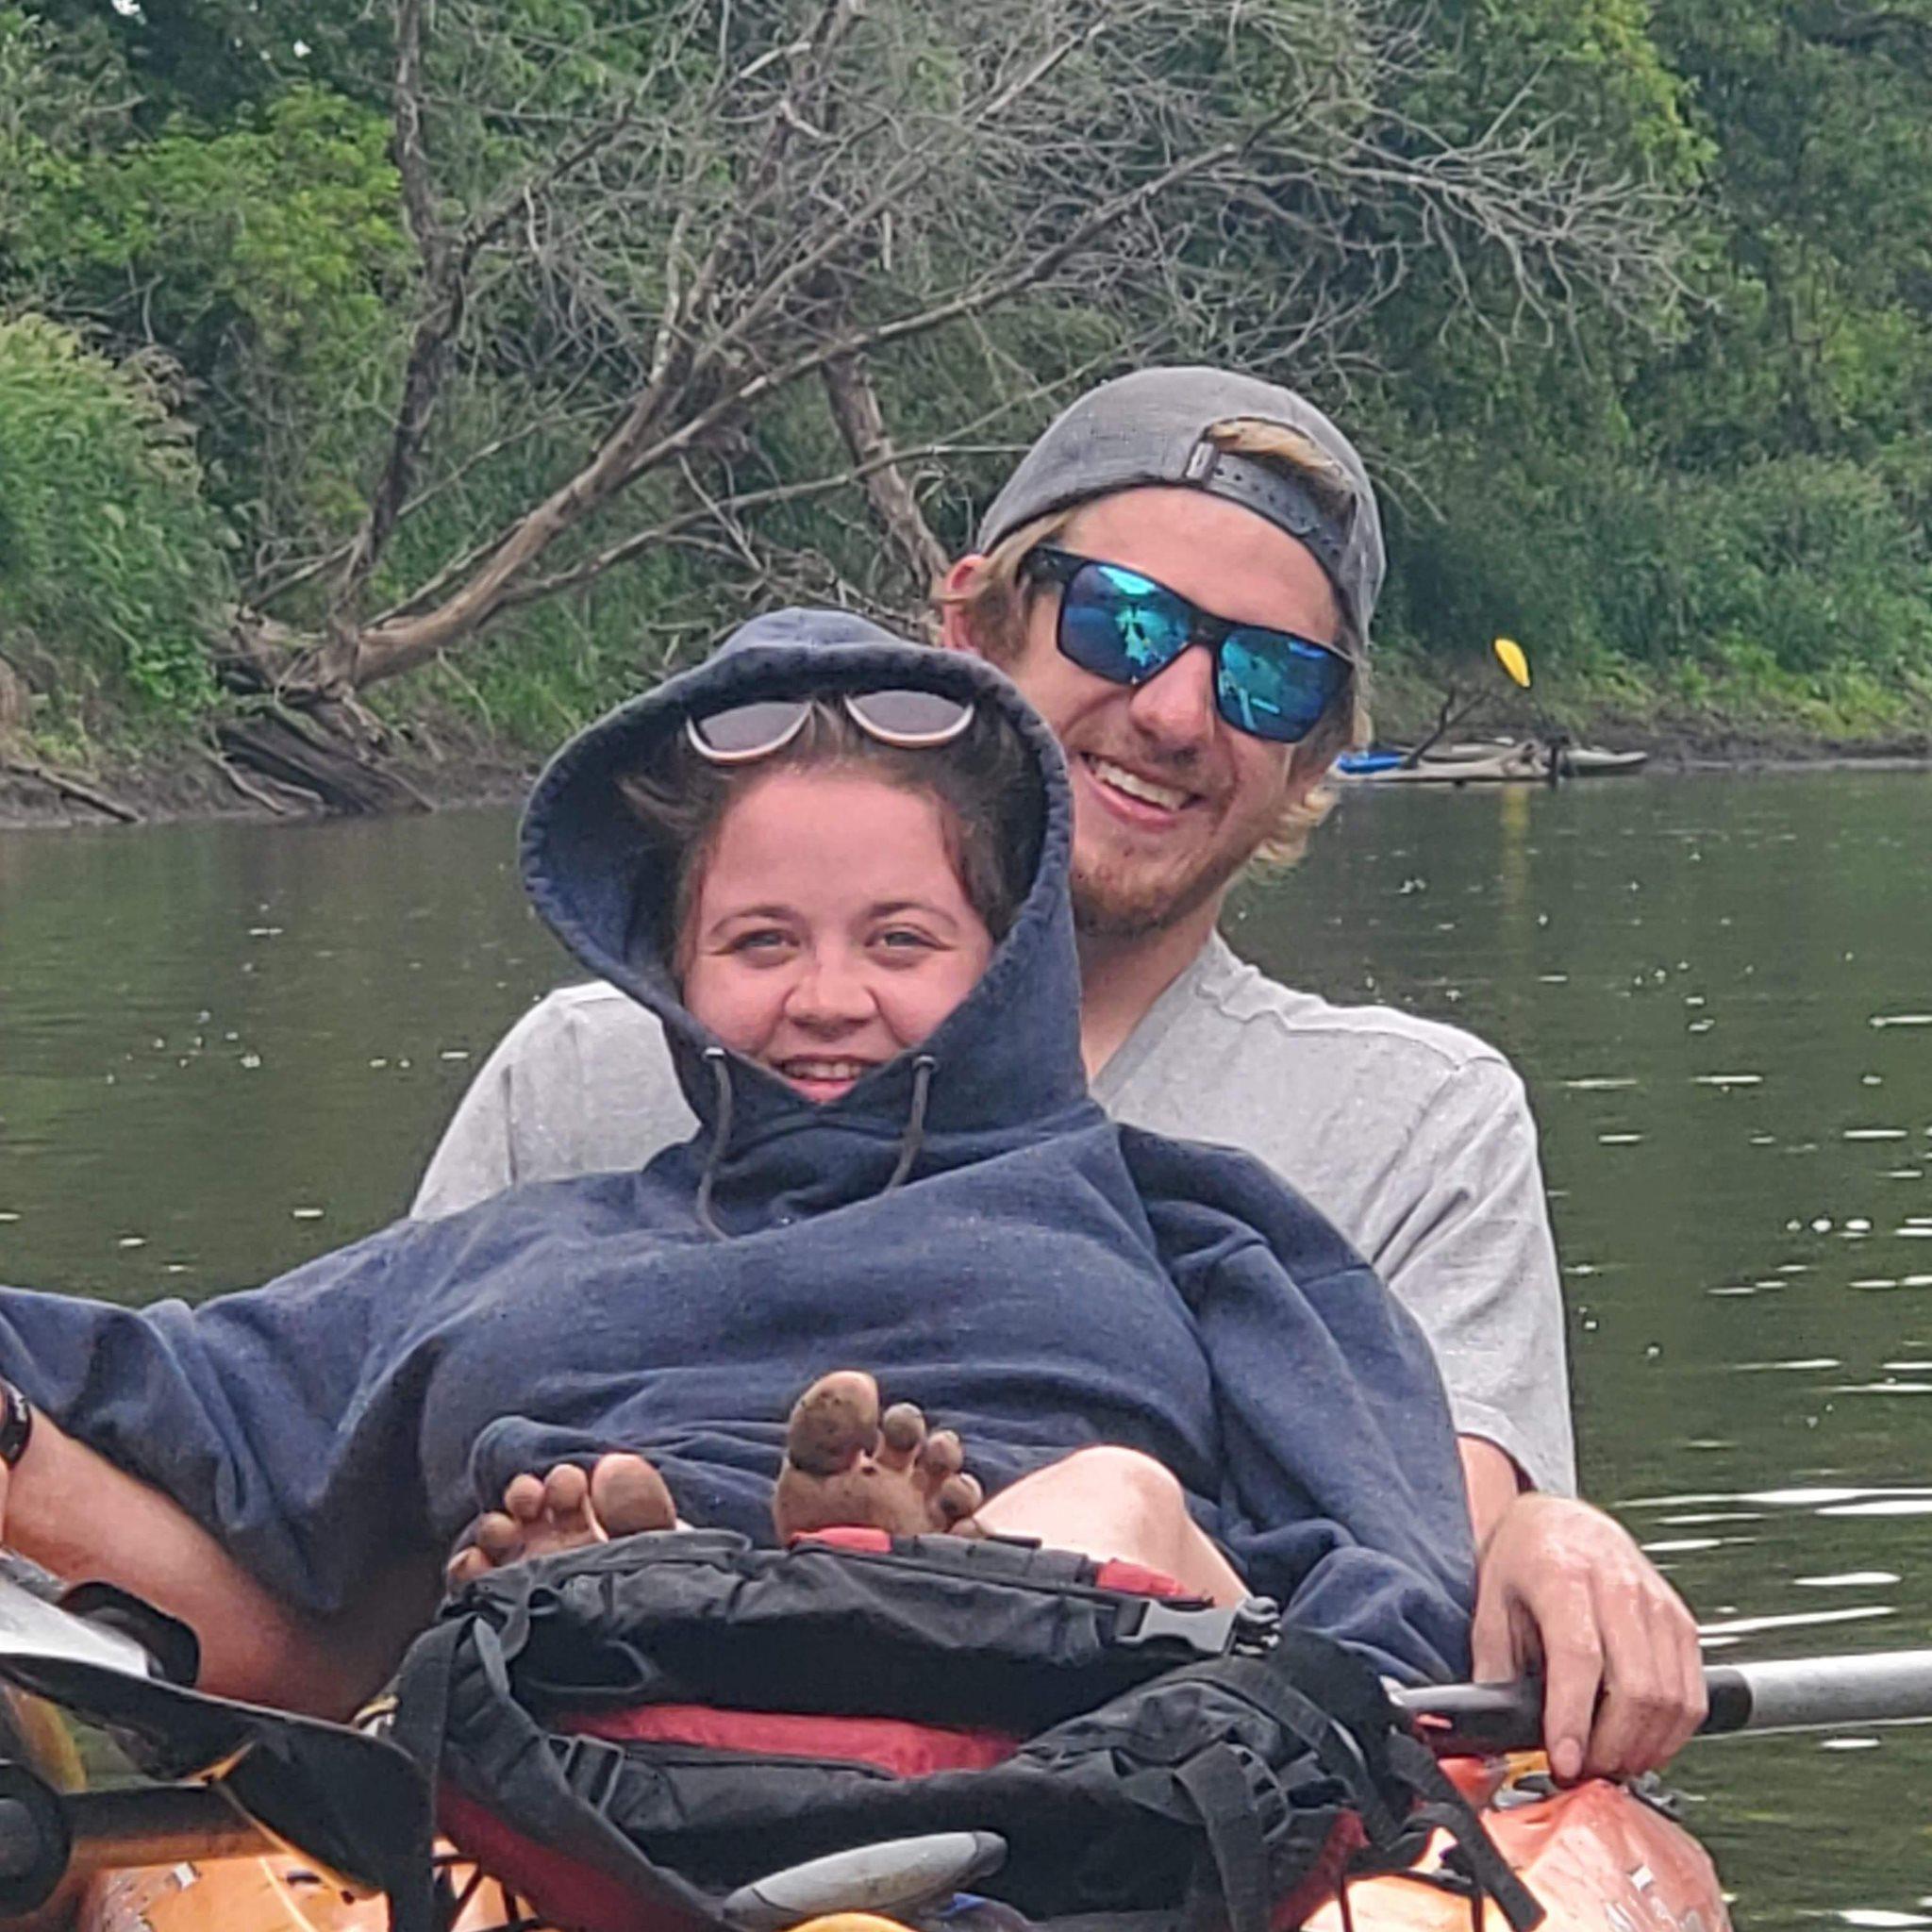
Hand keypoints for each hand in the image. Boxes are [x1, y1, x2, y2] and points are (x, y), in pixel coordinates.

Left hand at [1471, 1491, 1704, 1782]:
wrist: (1561, 1521)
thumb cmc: (1523, 1560)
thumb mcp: (1489, 1605)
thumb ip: (1494, 1670)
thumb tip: (1495, 1730)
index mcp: (1562, 1575)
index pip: (1579, 1657)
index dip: (1575, 1718)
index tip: (1565, 1761)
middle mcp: (1618, 1585)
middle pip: (1636, 1686)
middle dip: (1612, 1746)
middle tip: (1584, 1768)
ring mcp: (1657, 1603)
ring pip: (1672, 1697)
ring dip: (1644, 1747)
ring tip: (1609, 1761)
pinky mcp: (1681, 1621)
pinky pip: (1692, 1693)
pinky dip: (1672, 1732)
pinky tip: (1641, 1742)